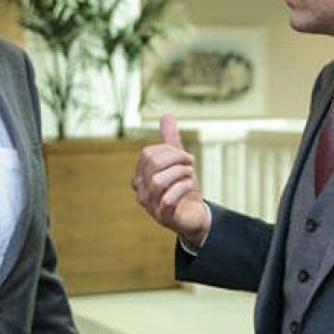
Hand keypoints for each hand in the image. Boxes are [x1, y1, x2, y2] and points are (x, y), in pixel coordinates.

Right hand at [132, 114, 209, 248]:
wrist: (194, 215)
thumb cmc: (182, 188)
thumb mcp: (178, 162)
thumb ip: (171, 141)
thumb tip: (167, 115)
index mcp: (140, 176)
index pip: (148, 154)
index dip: (169, 150)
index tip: (184, 156)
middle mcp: (141, 191)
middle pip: (153, 165)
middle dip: (177, 159)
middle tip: (190, 163)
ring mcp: (151, 206)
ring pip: (158, 181)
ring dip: (181, 173)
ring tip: (190, 175)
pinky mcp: (164, 217)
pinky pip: (168, 199)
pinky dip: (183, 188)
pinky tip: (190, 186)